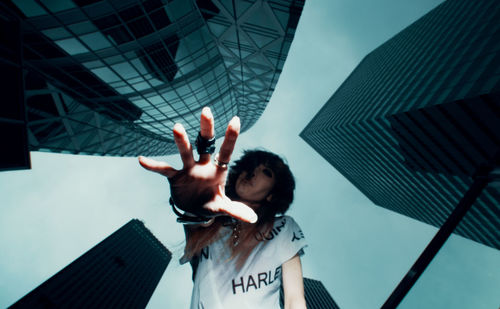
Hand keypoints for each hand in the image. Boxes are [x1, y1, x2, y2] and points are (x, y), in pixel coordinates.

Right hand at [138, 107, 256, 222]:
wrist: (193, 211)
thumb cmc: (211, 204)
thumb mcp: (222, 208)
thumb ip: (236, 210)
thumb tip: (253, 218)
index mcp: (218, 170)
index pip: (226, 151)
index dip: (231, 137)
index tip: (236, 119)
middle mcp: (203, 165)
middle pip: (206, 144)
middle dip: (206, 129)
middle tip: (207, 111)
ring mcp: (188, 169)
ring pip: (185, 152)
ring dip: (182, 141)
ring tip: (177, 127)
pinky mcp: (175, 177)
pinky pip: (164, 170)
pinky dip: (153, 166)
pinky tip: (142, 160)